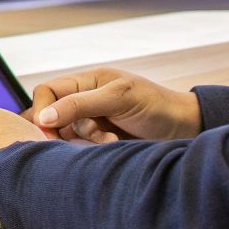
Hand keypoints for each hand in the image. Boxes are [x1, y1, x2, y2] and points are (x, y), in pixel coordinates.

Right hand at [26, 68, 202, 142]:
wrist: (185, 129)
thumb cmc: (155, 105)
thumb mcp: (117, 98)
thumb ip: (79, 105)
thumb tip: (43, 118)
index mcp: (87, 80)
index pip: (47, 91)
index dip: (43, 110)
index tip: (49, 129)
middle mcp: (86, 99)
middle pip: (53, 115)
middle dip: (64, 129)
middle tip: (78, 139)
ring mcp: (93, 120)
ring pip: (68, 134)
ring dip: (87, 139)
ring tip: (110, 139)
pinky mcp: (101, 139)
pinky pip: (83, 146)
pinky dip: (96, 147)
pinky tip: (115, 144)